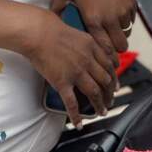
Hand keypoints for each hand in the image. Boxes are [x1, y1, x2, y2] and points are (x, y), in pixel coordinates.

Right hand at [22, 5, 116, 126]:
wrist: (38, 32)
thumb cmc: (52, 28)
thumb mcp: (78, 32)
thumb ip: (87, 44)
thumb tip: (91, 50)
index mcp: (92, 47)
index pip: (109, 66)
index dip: (113, 78)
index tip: (114, 85)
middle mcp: (88, 61)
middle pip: (105, 81)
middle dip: (109, 94)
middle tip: (110, 101)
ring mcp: (76, 72)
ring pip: (94, 93)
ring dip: (100, 105)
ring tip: (101, 112)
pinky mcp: (62, 82)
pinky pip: (72, 103)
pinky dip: (76, 115)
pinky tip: (79, 123)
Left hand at [52, 0, 135, 60]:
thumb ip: (57, 7)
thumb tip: (53, 18)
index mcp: (93, 19)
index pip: (102, 48)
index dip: (102, 54)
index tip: (99, 55)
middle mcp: (110, 19)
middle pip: (120, 47)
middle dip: (114, 49)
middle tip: (107, 46)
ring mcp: (123, 12)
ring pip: (126, 34)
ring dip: (119, 35)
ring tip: (110, 30)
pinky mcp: (132, 4)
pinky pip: (131, 21)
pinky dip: (125, 22)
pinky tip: (116, 16)